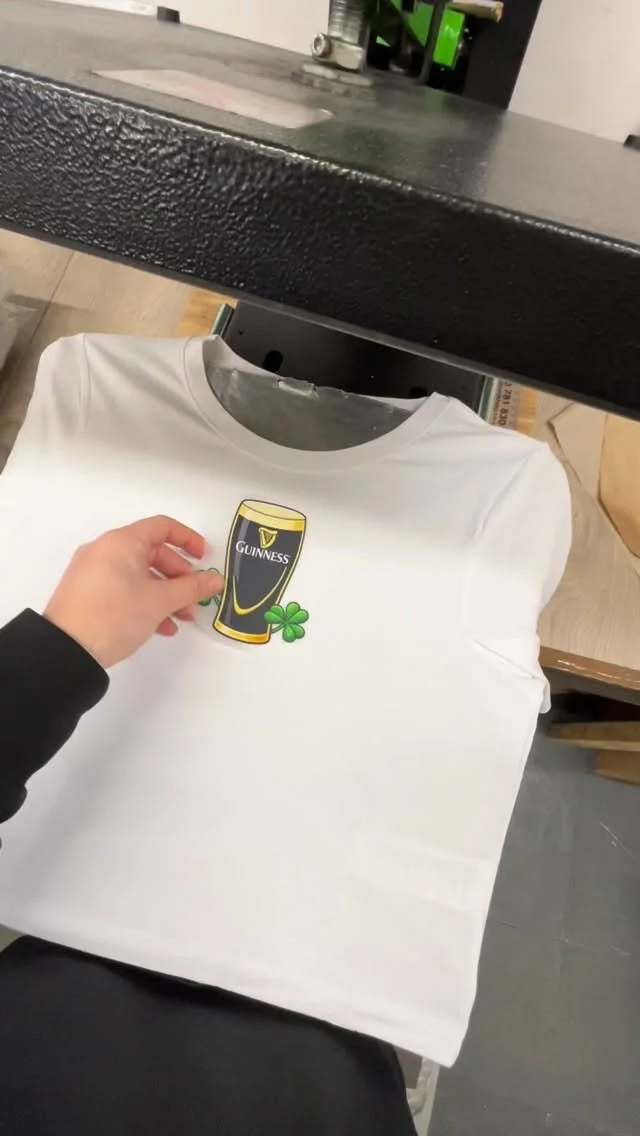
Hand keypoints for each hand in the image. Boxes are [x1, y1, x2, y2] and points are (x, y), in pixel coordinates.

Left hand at [44, 516, 223, 668]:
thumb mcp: (160, 601)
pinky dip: (143, 600)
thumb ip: (192, 588)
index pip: (162, 527)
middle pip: (152, 553)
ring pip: (138, 574)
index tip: (204, 557)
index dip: (188, 539)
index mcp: (121, 542)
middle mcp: (104, 550)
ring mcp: (92, 571)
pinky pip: (122, 587)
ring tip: (180, 617)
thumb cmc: (113, 616)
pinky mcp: (86, 592)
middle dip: (178, 576)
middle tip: (193, 596)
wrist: (67, 650)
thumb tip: (214, 580)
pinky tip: (159, 626)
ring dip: (164, 593)